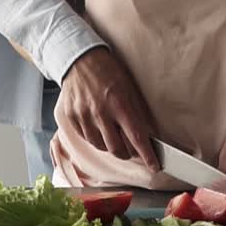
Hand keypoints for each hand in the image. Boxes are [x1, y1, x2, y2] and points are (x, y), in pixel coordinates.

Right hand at [56, 46, 159, 170]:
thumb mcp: (128, 87)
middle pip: (117, 149)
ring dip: (111, 145)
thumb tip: (145, 135)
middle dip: (128, 152)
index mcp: (118, 103)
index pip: (136, 137)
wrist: (79, 59)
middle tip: (132, 147)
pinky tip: (99, 127)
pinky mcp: (71, 118)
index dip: (147, 155)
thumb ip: (134, 112)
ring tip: (113, 133)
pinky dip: (96, 138)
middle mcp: (100, 112)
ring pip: (101, 146)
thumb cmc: (107, 71)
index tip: (154, 166)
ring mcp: (83, 116)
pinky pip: (86, 138)